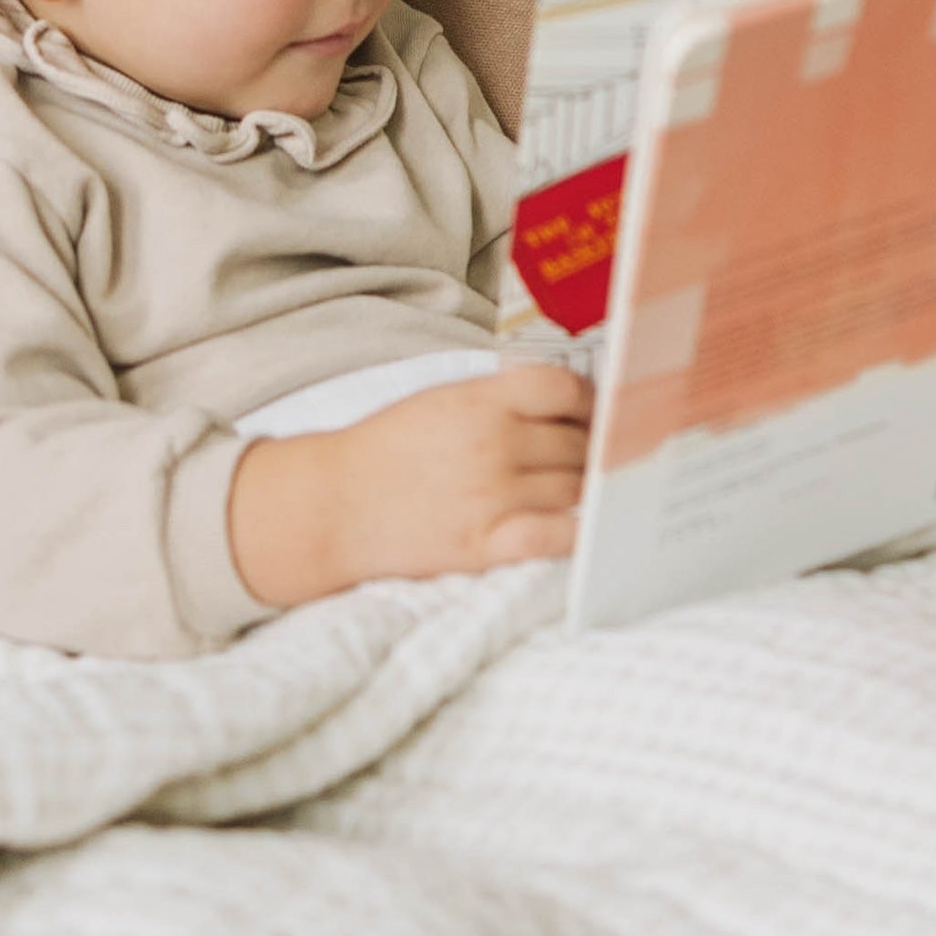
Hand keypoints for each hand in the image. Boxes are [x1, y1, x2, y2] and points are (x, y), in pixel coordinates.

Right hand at [229, 363, 592, 606]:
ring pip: (574, 487)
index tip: (597, 413)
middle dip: (595, 448)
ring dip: (588, 487)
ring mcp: (491, 496)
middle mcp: (494, 443)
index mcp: (482, 400)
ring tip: (592, 488)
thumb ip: (502, 397)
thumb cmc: (387, 449)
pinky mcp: (484, 544)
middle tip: (602, 455)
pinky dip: (578, 532)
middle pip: (578, 443)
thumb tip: (566, 401)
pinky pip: (555, 536)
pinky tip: (587, 528)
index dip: (592, 402)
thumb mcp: (442, 400)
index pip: (566, 390)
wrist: (332, 507)